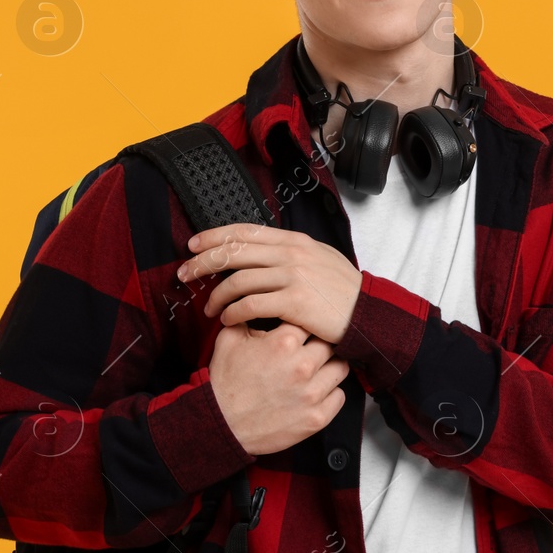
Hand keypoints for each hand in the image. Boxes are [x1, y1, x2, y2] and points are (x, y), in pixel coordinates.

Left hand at [178, 224, 362, 343]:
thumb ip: (290, 252)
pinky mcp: (294, 303)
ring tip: (210, 308)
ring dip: (216, 296)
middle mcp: (291, 254)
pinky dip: (233, 314)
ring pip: (238, 281)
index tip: (193, 246)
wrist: (368, 313)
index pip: (244, 232)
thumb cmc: (342, 291)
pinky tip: (228, 320)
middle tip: (184, 274)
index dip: (214, 237)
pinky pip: (251, 306)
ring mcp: (293, 277)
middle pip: (234, 253)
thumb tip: (260, 251)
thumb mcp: (319, 259)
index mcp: (294, 241)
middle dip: (202, 263)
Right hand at [209, 321, 349, 455]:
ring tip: (317, 371)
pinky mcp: (316, 417)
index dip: (305, 327)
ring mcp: (311, 393)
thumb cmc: (224, 384)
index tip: (301, 334)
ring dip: (330, 368)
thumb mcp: (228, 341)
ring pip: (341, 368)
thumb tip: (260, 305)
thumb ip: (248, 317)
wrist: (219, 425)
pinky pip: (340, 396)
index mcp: (284, 343)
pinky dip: (330, 393)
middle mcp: (302, 366)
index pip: (310, 323)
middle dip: (320, 346)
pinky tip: (317, 392)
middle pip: (330, 344)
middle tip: (310, 352)